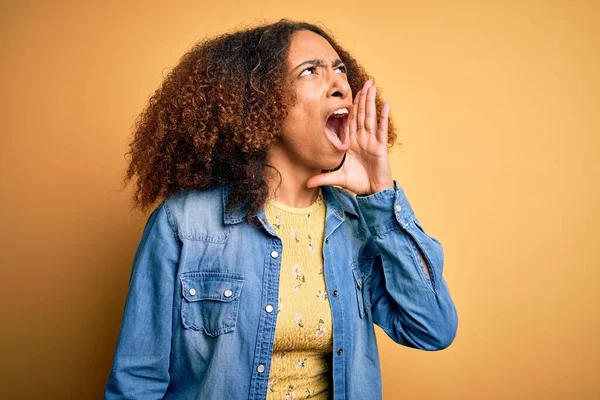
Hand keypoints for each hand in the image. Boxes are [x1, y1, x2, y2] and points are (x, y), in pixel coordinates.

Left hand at [306, 79, 394, 194]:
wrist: (373, 192)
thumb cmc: (358, 183)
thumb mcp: (337, 178)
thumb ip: (323, 177)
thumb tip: (306, 183)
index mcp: (352, 142)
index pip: (350, 120)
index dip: (351, 106)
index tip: (348, 92)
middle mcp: (362, 138)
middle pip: (362, 114)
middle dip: (363, 97)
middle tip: (365, 81)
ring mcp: (372, 141)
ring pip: (371, 116)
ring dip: (371, 101)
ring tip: (372, 85)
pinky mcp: (380, 146)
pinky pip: (382, 129)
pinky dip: (384, 116)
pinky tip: (385, 104)